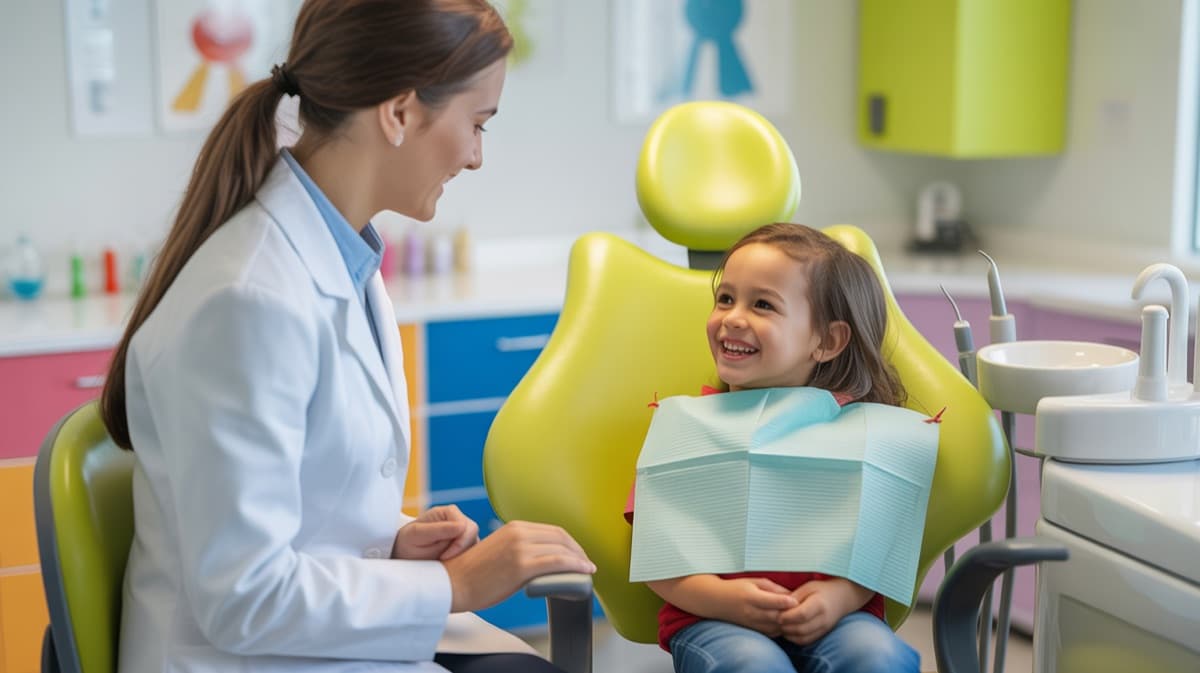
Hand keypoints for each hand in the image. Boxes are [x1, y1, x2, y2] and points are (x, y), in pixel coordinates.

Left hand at [391, 505, 477, 560]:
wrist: (404, 556)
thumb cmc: (407, 543)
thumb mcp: (417, 535)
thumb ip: (438, 529)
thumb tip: (462, 526)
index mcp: (448, 512)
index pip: (466, 526)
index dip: (459, 543)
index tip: (444, 556)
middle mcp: (459, 520)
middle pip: (473, 535)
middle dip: (462, 551)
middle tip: (444, 562)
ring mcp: (464, 533)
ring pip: (475, 546)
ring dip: (463, 557)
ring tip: (444, 563)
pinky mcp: (466, 547)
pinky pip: (473, 555)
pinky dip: (464, 562)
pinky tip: (449, 566)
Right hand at [441, 520, 595, 612]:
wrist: (452, 583)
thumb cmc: (472, 574)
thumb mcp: (499, 551)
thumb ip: (520, 549)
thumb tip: (540, 561)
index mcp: (514, 527)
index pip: (552, 531)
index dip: (569, 543)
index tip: (577, 554)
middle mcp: (519, 533)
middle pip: (560, 537)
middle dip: (577, 550)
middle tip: (585, 563)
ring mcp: (520, 548)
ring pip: (561, 549)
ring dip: (579, 560)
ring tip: (586, 570)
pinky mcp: (521, 565)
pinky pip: (557, 562)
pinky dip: (575, 566)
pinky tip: (584, 572)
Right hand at [714, 577, 798, 636]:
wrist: (717, 601)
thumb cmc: (737, 588)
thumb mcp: (755, 581)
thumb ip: (773, 588)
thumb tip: (792, 595)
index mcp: (751, 597)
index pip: (773, 602)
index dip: (787, 601)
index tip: (797, 599)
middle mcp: (752, 612)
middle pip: (777, 617)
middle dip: (790, 614)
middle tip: (801, 608)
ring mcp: (752, 623)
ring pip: (776, 627)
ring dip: (787, 623)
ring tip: (795, 616)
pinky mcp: (754, 630)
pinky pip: (772, 633)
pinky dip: (781, 629)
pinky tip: (785, 622)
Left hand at [779, 578, 873, 644]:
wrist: (842, 598)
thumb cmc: (821, 590)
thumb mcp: (807, 587)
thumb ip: (793, 597)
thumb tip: (779, 607)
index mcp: (819, 604)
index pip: (801, 614)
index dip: (787, 616)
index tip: (778, 613)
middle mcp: (823, 619)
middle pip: (800, 628)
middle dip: (785, 626)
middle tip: (776, 620)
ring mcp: (824, 629)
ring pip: (802, 638)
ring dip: (788, 633)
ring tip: (781, 625)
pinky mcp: (822, 634)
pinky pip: (805, 641)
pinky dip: (794, 638)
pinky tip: (788, 630)